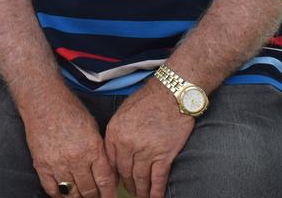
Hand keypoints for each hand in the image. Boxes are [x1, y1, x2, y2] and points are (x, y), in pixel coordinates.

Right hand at [23, 93, 116, 197]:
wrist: (43, 101)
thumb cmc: (69, 111)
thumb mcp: (93, 129)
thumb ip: (100, 152)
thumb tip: (107, 176)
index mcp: (92, 148)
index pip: (105, 181)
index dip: (109, 194)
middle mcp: (76, 158)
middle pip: (89, 190)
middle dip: (94, 196)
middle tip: (95, 196)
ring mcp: (57, 163)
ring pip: (71, 193)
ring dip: (78, 197)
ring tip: (81, 195)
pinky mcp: (41, 164)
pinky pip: (52, 189)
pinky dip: (59, 195)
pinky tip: (64, 193)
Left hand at [103, 83, 193, 197]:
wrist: (171, 93)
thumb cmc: (148, 100)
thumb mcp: (123, 113)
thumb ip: (118, 134)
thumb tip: (117, 154)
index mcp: (115, 132)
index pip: (110, 162)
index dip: (115, 175)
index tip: (117, 181)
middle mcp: (127, 143)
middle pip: (124, 173)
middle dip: (128, 184)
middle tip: (132, 191)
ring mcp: (146, 150)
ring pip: (140, 179)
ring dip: (141, 191)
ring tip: (142, 196)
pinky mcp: (164, 155)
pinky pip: (157, 179)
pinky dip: (156, 192)